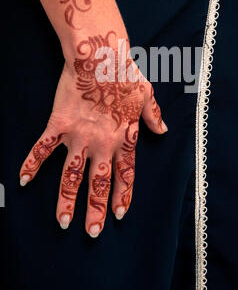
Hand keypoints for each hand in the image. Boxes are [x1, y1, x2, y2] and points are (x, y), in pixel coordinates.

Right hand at [19, 32, 166, 237]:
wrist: (98, 56)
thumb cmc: (124, 73)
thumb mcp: (146, 95)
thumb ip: (154, 116)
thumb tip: (163, 131)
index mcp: (124, 138)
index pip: (125, 174)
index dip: (122, 196)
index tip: (119, 215)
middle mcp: (102, 143)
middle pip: (99, 183)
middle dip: (96, 210)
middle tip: (92, 232)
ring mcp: (79, 136)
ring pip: (71, 175)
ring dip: (66, 200)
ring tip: (63, 221)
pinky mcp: (59, 125)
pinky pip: (42, 150)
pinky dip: (31, 165)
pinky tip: (23, 181)